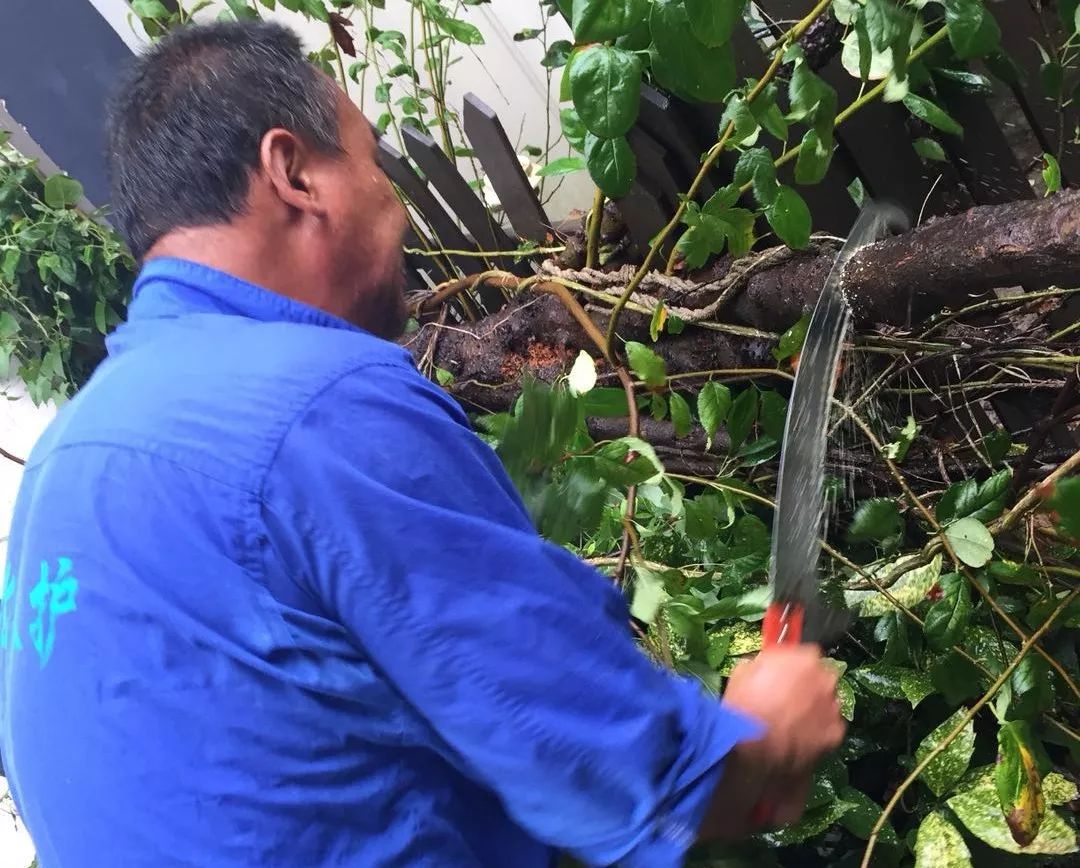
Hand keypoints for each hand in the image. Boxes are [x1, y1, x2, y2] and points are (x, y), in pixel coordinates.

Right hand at [700, 645, 845, 838]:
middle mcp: (826, 679)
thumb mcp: (744, 670)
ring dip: (813, 708)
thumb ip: (763, 664)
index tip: (784, 675)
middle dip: (807, 686)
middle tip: (787, 699)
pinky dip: (818, 732)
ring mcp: (833, 707)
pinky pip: (828, 728)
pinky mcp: (835, 734)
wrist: (752, 743)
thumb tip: (766, 668)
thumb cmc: (745, 703)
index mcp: (806, 659)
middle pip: (820, 678)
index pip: (807, 655)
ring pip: (825, 704)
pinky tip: (799, 737)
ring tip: (792, 722)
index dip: (794, 666)